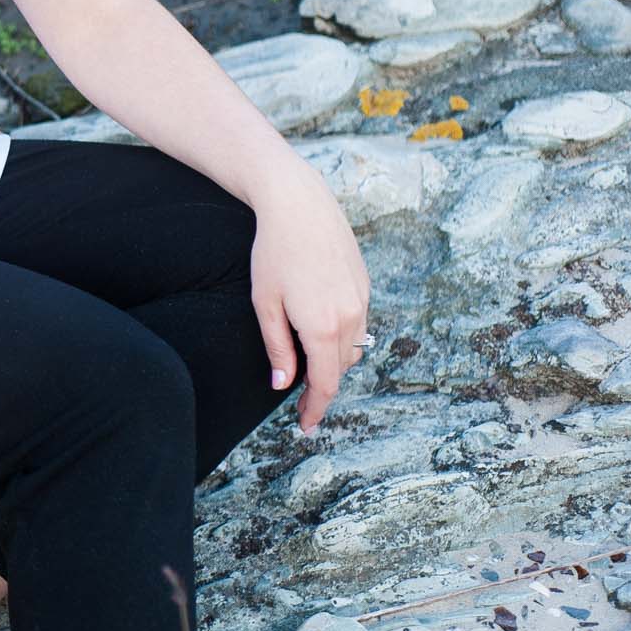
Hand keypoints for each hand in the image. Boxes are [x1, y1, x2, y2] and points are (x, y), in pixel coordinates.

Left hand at [248, 165, 370, 433]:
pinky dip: (342, 337)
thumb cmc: (273, 252)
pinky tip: (320, 328)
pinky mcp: (365, 285)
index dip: (315, 410)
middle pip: (340, 368)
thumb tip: (283, 385)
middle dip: (321, 384)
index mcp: (322, 327)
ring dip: (333, 360)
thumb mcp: (265, 303)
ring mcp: (362, 300)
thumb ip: (277, 347)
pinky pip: (358, 324)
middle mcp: (350, 318)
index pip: (325, 384)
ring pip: (352, 348)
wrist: (300, 204)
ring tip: (308, 363)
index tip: (306, 427)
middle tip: (297, 397)